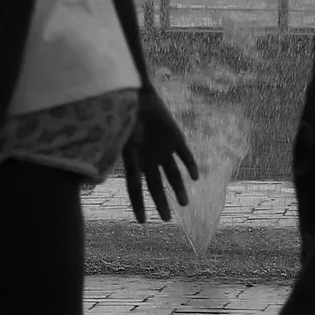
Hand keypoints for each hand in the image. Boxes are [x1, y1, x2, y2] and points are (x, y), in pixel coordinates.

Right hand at [122, 90, 199, 223]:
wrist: (136, 92)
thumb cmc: (122, 113)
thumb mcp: (120, 138)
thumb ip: (121, 157)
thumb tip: (118, 181)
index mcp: (132, 160)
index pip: (135, 188)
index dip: (138, 205)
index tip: (142, 222)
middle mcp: (148, 158)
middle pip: (155, 185)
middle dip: (161, 202)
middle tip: (166, 219)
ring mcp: (163, 149)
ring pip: (172, 173)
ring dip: (178, 188)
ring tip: (184, 203)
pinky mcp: (176, 137)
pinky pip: (185, 154)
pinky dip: (190, 165)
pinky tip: (195, 177)